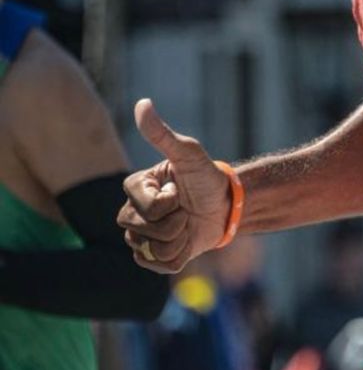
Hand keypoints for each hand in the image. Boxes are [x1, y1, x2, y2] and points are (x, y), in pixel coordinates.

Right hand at [118, 100, 230, 273]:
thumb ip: (162, 133)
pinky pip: (162, 266)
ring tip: (186, 224)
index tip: (179, 190)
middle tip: (185, 209)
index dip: (170, 203)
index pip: (147, 208)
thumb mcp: (187, 153)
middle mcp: (131, 213)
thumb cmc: (206, 177)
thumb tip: (143, 103)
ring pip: (155, 251)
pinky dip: (182, 255)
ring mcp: (141, 237)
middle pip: (145, 232)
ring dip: (181, 238)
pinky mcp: (154, 258)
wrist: (226, 205)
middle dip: (176, 222)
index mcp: (134, 188)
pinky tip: (186, 240)